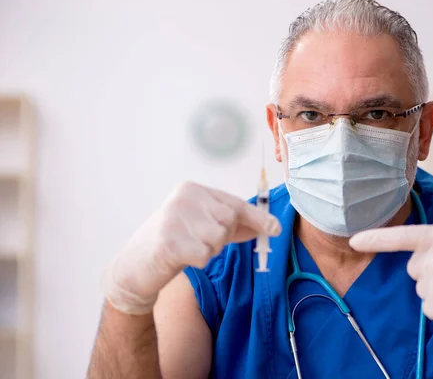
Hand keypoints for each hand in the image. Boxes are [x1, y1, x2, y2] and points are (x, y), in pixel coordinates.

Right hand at [102, 182, 280, 314]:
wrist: (134, 267)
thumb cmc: (174, 244)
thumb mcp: (203, 226)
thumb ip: (233, 224)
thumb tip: (270, 226)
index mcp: (192, 189)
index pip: (234, 202)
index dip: (257, 217)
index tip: (276, 228)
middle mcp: (183, 197)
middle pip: (229, 220)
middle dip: (222, 237)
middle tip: (200, 242)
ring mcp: (175, 217)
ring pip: (219, 238)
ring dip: (210, 250)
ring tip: (189, 248)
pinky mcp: (170, 241)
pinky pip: (205, 255)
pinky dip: (198, 261)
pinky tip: (181, 258)